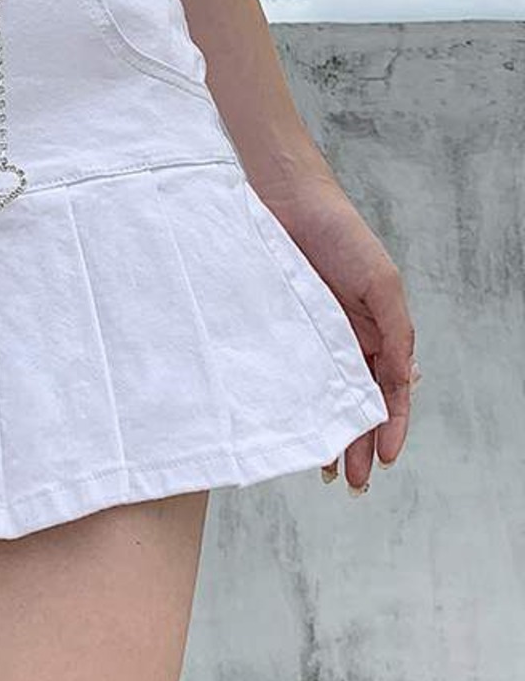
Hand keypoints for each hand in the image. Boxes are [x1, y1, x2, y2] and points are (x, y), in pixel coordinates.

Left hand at [256, 174, 415, 491]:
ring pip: (320, 394)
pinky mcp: (276, 328)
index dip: (389, 426)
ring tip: (322, 469)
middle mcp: (343, 340)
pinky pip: (284, 371)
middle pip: (354, 402)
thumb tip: (404, 380)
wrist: (285, 198)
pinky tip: (287, 425)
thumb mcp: (379, 283)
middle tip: (350, 482)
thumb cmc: (339, 233)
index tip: (383, 459)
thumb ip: (395, 332)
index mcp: (375, 332)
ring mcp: (308, 336)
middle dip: (356, 443)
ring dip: (325, 431)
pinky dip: (289, 400)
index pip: (388, 391)